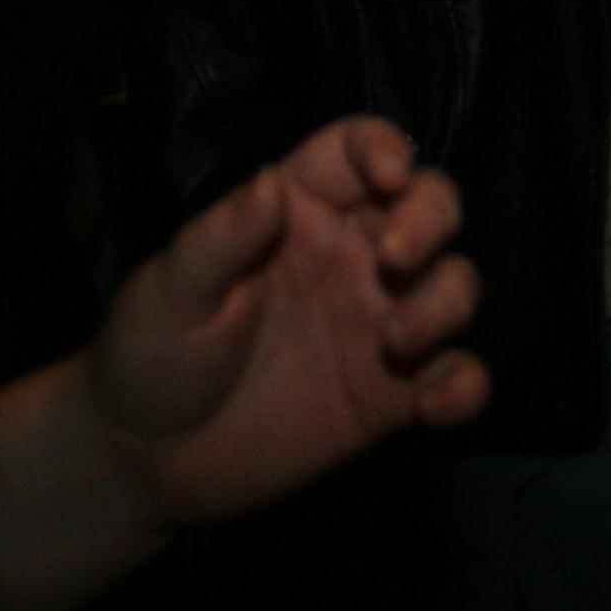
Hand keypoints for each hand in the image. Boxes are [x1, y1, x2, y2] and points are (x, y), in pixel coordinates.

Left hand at [84, 117, 485, 530]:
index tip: (388, 177)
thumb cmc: (148, 354)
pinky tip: (436, 403)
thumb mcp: (169, 290)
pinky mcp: (391, 398)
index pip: (356, 153)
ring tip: (396, 340)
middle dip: (432, 217)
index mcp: (296, 214)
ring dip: (447, 301)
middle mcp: (350, 259)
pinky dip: (467, 386)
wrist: (143, 462)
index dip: (383, 148)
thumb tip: (269, 183)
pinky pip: (456, 378)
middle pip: (429, 206)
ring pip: (454, 286)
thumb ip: (223, 236)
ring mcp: (377, 327)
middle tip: (395, 259)